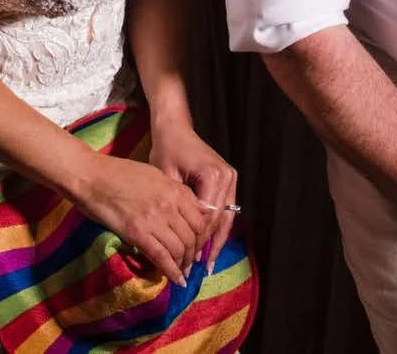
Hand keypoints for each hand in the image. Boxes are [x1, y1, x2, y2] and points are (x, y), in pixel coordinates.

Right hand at [72, 153, 209, 287]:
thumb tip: (197, 209)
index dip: (202, 237)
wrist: (91, 176)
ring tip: (181, 271)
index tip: (198, 245)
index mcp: (174, 189)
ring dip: (183, 264)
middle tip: (190, 262)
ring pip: (179, 249)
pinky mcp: (137, 233)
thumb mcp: (154, 175)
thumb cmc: (119, 172)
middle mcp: (168, 205)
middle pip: (192, 237)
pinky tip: (177, 280)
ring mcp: (154, 219)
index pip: (201, 219)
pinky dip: (172, 272)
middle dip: (194, 253)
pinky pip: (161, 257)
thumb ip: (176, 192)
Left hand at [148, 118, 238, 272]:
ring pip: (226, 217)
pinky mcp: (228, 180)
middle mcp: (227, 177)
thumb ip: (176, 205)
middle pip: (219, 220)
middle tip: (198, 269)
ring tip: (207, 264)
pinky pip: (225, 209)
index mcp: (212, 176)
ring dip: (216, 240)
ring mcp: (230, 178)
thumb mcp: (166, 177)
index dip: (197, 240)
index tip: (186, 259)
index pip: (207, 217)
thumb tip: (176, 237)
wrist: (176, 127)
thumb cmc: (166, 148)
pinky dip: (217, 227)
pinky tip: (210, 245)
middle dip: (208, 245)